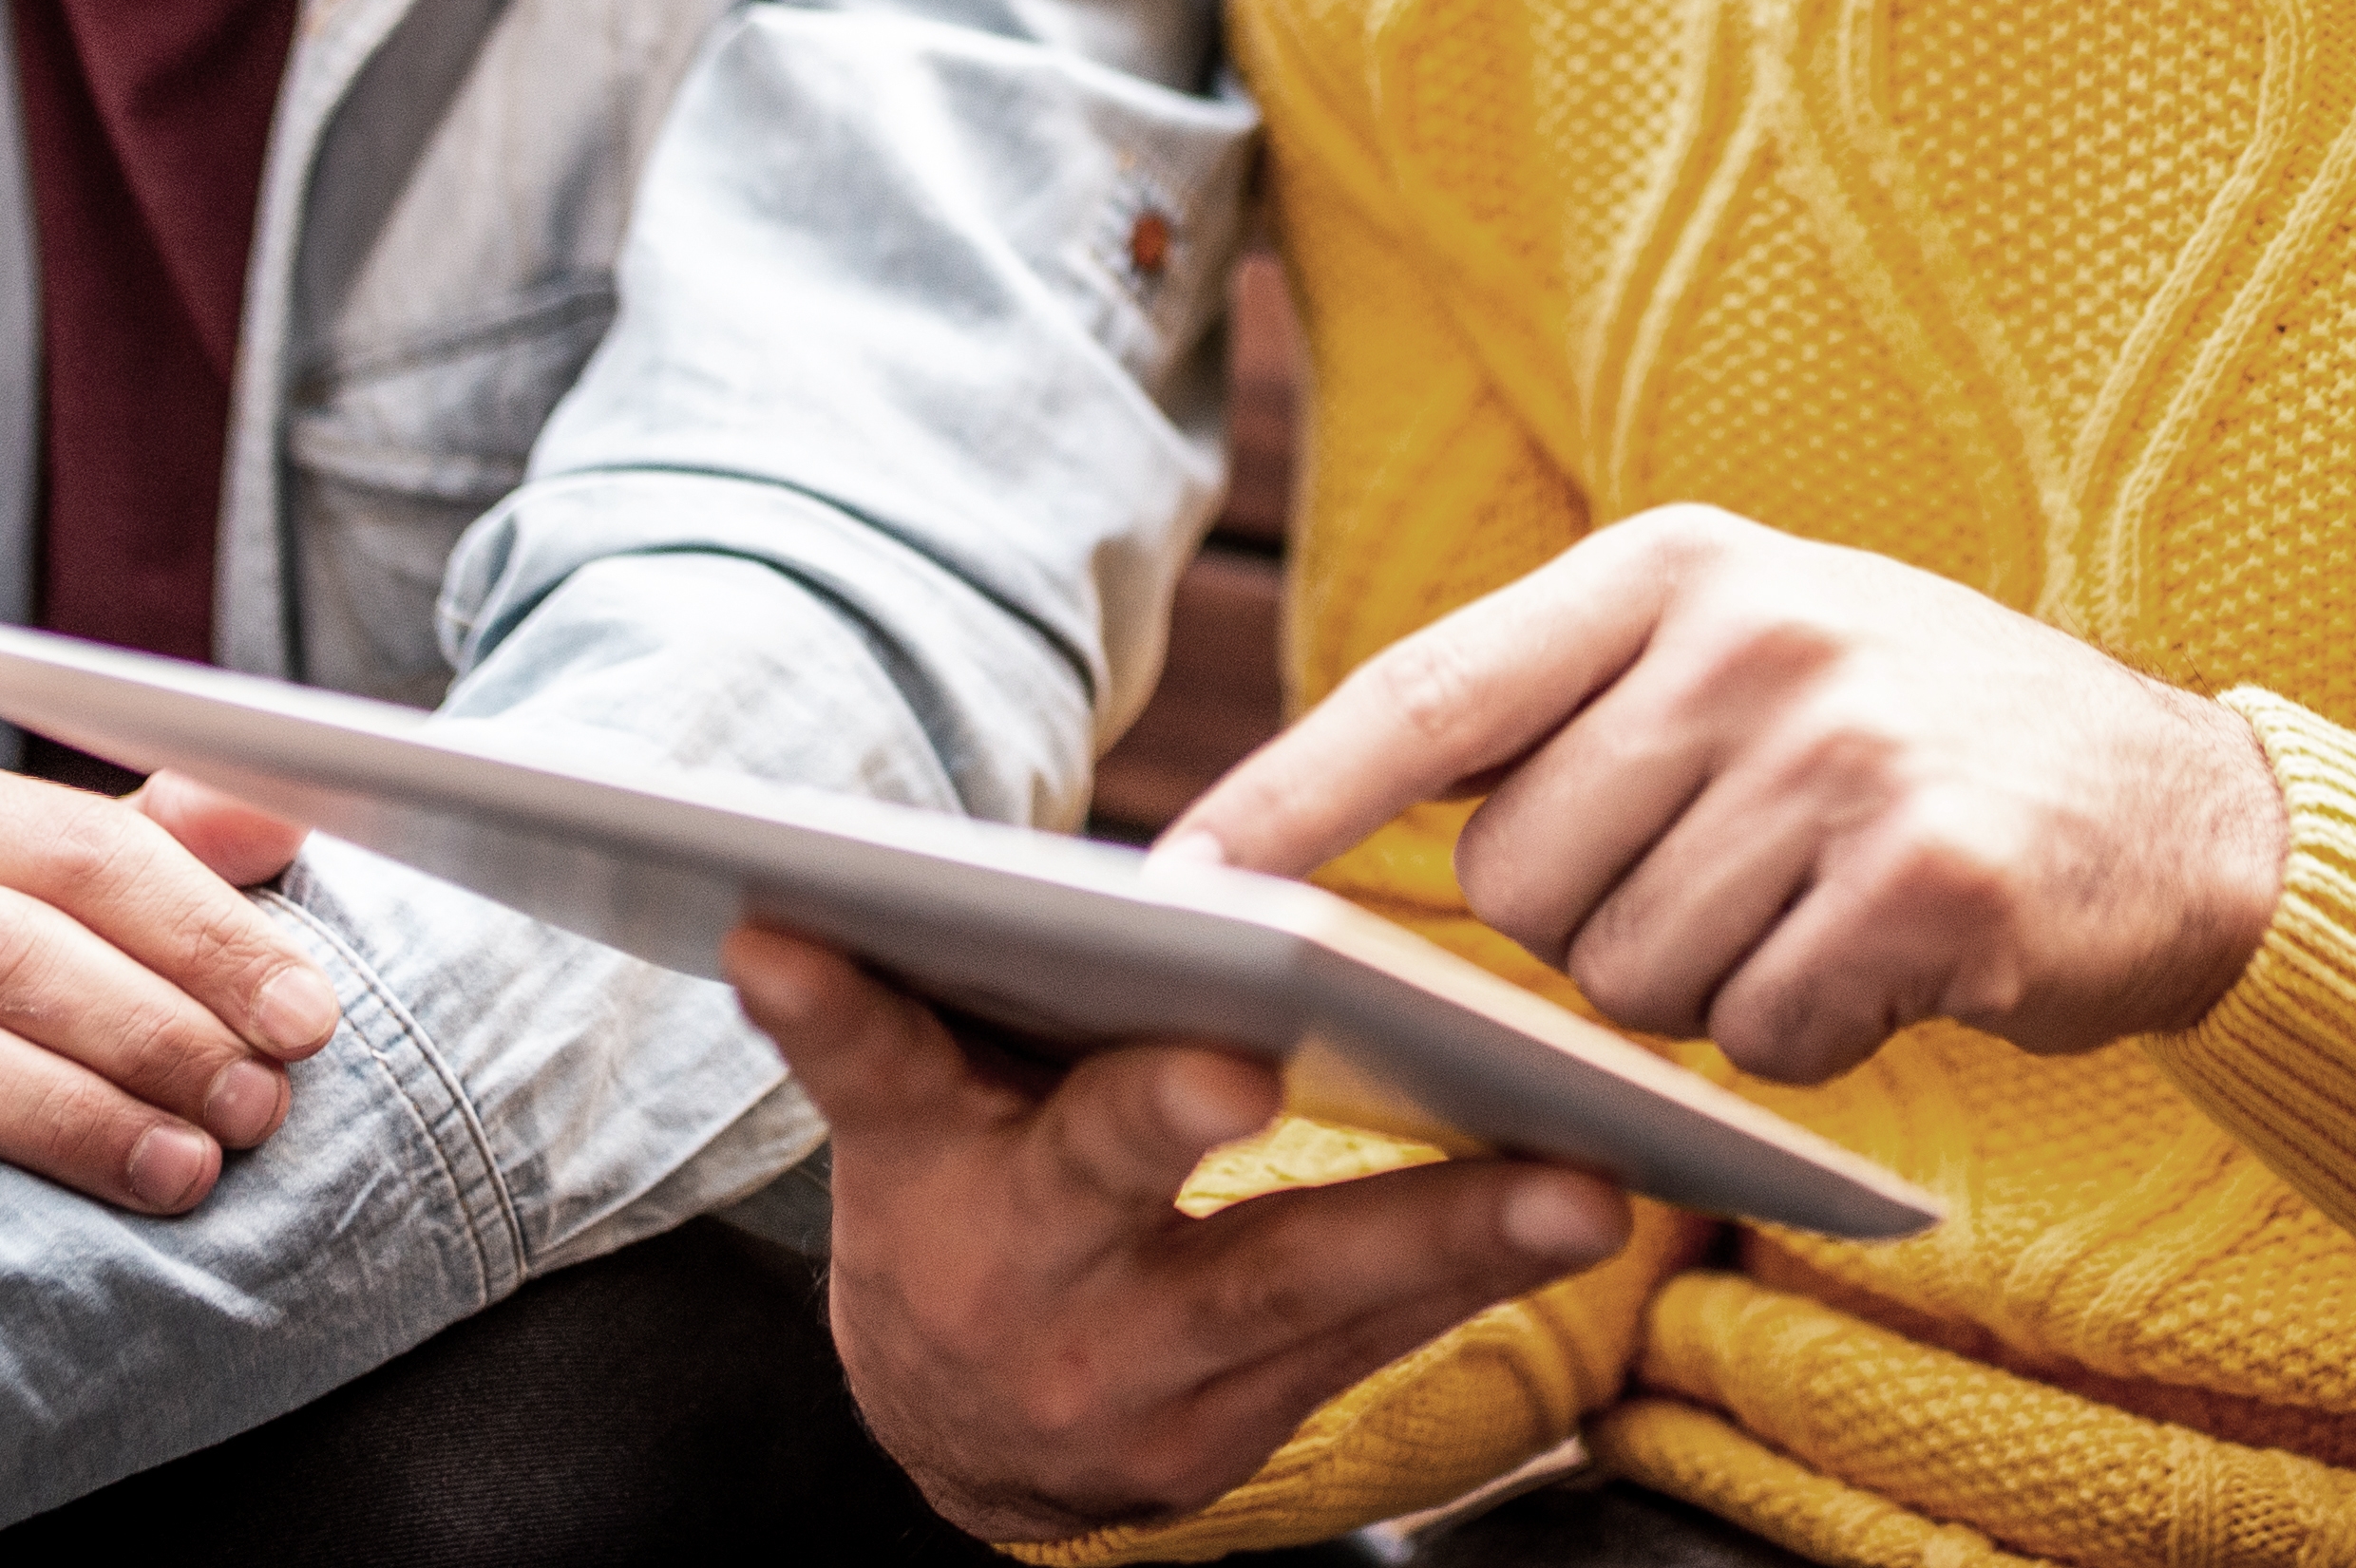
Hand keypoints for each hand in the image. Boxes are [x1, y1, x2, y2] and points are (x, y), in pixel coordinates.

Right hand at [0, 760, 333, 1237]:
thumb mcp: (57, 901)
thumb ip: (167, 853)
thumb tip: (290, 808)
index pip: (85, 854)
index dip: (208, 935)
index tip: (309, 1018)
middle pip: (10, 949)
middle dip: (154, 1035)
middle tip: (259, 1110)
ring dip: (64, 1113)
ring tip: (179, 1169)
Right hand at [723, 921, 1628, 1545]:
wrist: (962, 1434)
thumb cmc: (955, 1197)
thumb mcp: (900, 1107)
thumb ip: (865, 1010)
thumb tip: (779, 906)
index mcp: (923, 1169)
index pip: (881, 1066)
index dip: (854, 1009)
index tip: (810, 929)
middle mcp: (1015, 1289)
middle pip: (1109, 1183)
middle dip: (1182, 1120)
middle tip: (1259, 1060)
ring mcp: (1124, 1390)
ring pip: (1290, 1293)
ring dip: (1439, 1235)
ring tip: (1575, 1177)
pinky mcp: (1222, 1449)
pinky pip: (1360, 1351)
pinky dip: (1464, 1282)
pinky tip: (1572, 1210)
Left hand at [1165, 503, 2290, 1083]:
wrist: (2189, 809)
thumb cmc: (1920, 744)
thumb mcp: (1750, 658)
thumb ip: (1576, 718)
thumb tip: (1352, 862)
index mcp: (1677, 564)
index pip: (1427, 688)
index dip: (1290, 797)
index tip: (1173, 886)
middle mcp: (1752, 633)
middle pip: (1523, 881)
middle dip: (1593, 934)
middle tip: (1732, 882)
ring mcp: (1845, 747)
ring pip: (1632, 979)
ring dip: (1711, 992)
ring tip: (1820, 911)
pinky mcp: (1930, 875)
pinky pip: (1767, 1031)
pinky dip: (1812, 1038)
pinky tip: (1892, 966)